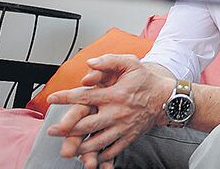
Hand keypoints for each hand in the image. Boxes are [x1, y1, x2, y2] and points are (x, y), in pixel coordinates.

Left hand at [46, 54, 174, 165]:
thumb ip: (110, 60)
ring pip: (97, 141)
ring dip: (79, 147)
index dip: (65, 97)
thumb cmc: (147, 81)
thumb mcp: (131, 63)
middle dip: (66, 129)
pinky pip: (112, 150)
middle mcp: (116, 113)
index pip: (85, 96)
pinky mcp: (129, 137)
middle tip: (52, 131)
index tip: (52, 99)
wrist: (167, 99)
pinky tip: (90, 157)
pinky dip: (99, 156)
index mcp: (114, 95)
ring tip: (67, 148)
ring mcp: (122, 127)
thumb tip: (89, 63)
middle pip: (86, 124)